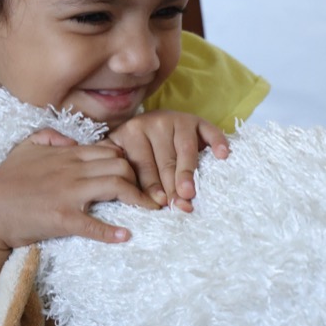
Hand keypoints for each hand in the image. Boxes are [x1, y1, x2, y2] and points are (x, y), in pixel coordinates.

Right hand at [0, 127, 160, 248]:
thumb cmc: (5, 181)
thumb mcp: (24, 149)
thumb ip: (47, 137)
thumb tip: (67, 139)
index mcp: (67, 155)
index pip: (111, 150)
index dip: (131, 161)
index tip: (140, 175)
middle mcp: (72, 170)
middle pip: (121, 164)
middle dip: (140, 177)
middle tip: (149, 193)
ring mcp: (69, 194)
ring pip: (115, 186)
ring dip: (137, 198)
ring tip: (149, 209)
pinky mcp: (63, 219)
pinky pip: (93, 224)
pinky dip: (111, 232)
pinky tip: (125, 236)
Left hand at [107, 110, 228, 211]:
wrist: (151, 123)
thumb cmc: (134, 148)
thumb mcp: (117, 152)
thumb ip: (112, 167)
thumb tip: (104, 190)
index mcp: (131, 132)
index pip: (141, 165)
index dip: (149, 187)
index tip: (156, 205)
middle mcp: (153, 123)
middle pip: (164, 161)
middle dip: (170, 186)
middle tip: (177, 206)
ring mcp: (177, 120)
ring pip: (185, 150)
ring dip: (188, 171)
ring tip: (189, 191)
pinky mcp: (197, 121)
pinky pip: (209, 131)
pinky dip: (217, 142)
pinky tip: (222, 155)